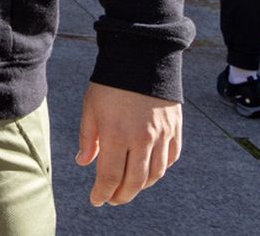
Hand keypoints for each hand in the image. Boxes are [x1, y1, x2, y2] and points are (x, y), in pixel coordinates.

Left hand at [76, 82, 181, 205]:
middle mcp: (142, 140)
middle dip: (122, 196)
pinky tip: (149, 171)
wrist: (141, 59)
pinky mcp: (175, 130)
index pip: (110, 176)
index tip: (96, 200)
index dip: (103, 193)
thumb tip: (84, 162)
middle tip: (112, 200)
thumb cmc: (109, 84)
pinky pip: (170, 159)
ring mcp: (162, 136)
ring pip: (155, 174)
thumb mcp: (90, 108)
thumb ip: (87, 138)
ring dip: (141, 186)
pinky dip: (160, 170)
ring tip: (128, 188)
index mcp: (116, 135)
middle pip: (134, 182)